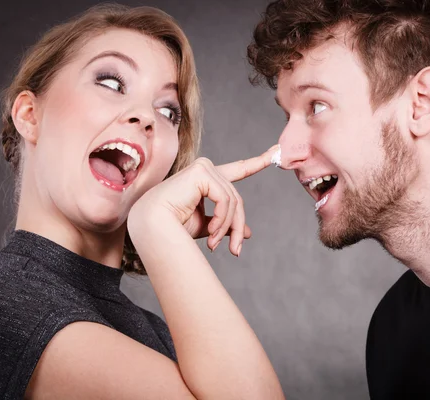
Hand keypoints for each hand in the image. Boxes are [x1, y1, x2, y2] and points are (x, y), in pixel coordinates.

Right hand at [128, 145, 278, 256]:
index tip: (276, 151)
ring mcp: (204, 167)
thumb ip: (226, 225)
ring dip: (228, 228)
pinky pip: (225, 198)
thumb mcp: (208, 227)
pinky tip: (213, 234)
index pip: (238, 169)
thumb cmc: (173, 228)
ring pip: (233, 200)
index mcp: (207, 180)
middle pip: (237, 198)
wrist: (153, 229)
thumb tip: (248, 232)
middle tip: (235, 250)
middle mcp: (206, 169)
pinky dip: (222, 219)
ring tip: (218, 246)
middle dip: (237, 226)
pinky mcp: (202, 171)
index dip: (258, 161)